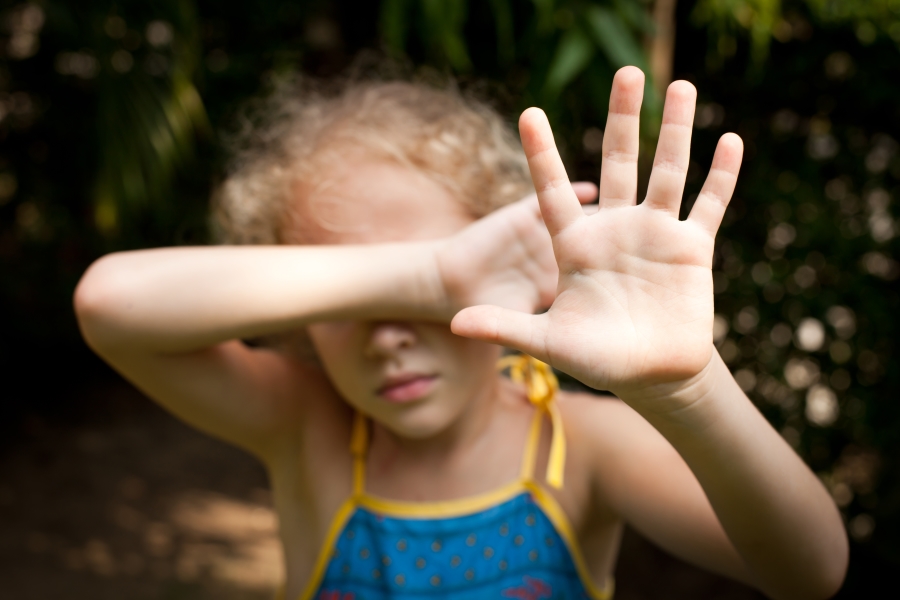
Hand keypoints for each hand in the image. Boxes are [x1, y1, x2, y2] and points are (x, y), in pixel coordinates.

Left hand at [452, 67, 742, 406]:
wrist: (649, 374)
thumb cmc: (596, 358)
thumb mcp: (548, 341)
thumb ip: (506, 326)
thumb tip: (457, 321)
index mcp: (576, 245)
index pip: (553, 190)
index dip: (541, 154)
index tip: (529, 112)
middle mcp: (615, 229)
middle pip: (618, 162)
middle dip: (623, 118)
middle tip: (627, 71)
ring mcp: (655, 234)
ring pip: (667, 172)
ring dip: (676, 131)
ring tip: (681, 85)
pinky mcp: (691, 248)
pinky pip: (708, 205)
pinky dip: (720, 176)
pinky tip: (730, 142)